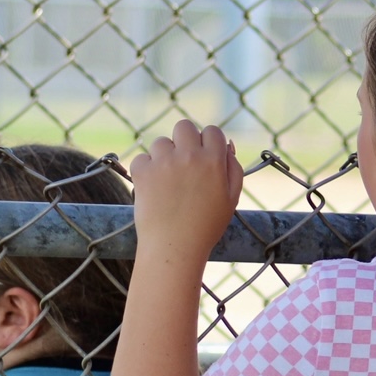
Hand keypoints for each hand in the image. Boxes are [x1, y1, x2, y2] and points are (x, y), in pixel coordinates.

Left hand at [130, 121, 242, 259]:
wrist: (174, 248)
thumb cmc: (206, 227)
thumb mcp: (231, 199)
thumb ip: (233, 168)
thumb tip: (226, 145)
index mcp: (214, 160)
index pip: (212, 131)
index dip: (208, 143)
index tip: (203, 158)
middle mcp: (189, 155)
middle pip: (184, 126)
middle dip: (184, 141)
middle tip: (183, 163)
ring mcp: (164, 162)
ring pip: (161, 142)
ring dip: (163, 156)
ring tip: (167, 181)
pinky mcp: (143, 171)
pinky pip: (141, 158)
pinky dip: (145, 170)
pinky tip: (153, 188)